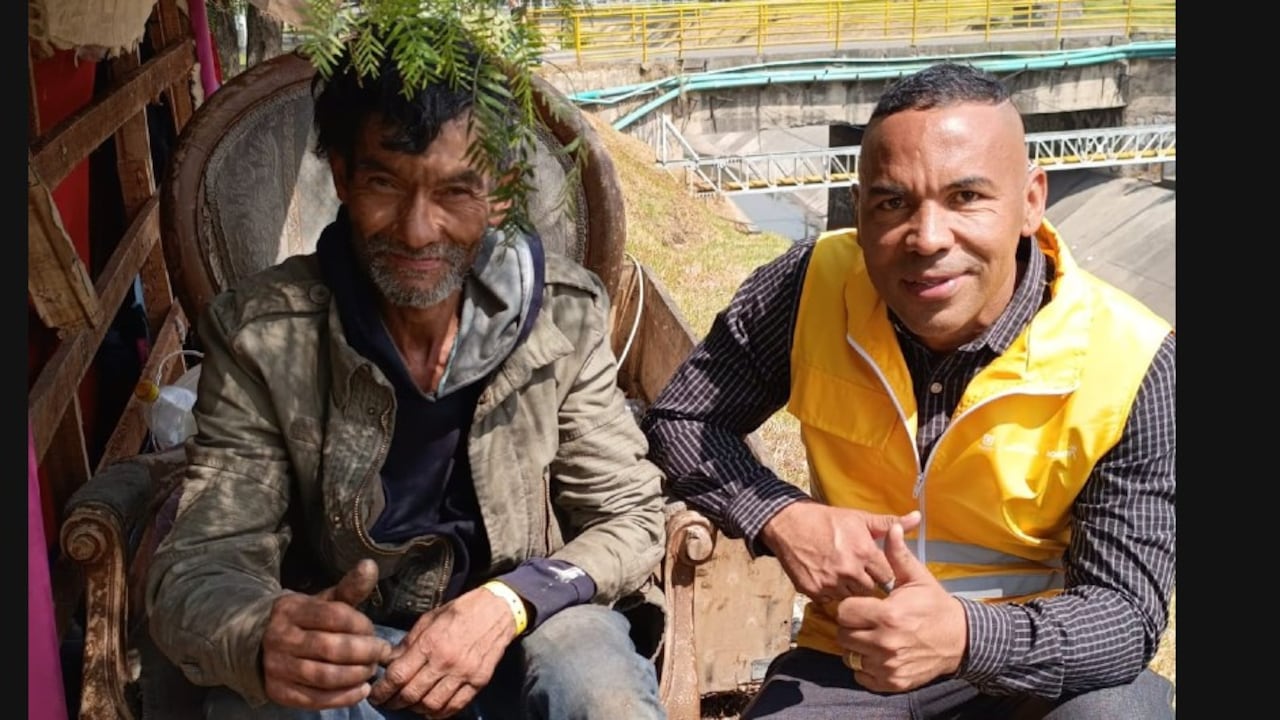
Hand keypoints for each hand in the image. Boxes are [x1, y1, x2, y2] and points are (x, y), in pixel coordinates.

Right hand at [262, 559, 393, 709]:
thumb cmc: (305, 620)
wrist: (259, 643)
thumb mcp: (323, 601)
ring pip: (324, 676)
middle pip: (331, 648)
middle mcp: (280, 638)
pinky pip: (315, 699)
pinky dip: (343, 697)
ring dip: (356, 675)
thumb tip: (371, 565)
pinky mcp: (279, 692)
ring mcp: (277, 667)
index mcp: (291, 609)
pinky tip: (361, 691)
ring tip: (371, 671)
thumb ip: (349, 587)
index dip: (361, 625)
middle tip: (381, 653)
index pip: (334, 616)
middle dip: (364, 652)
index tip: (374, 631)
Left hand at [369, 585, 517, 716]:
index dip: (382, 690)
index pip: (398, 676)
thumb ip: (408, 642)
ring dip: (415, 709)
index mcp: (430, 643)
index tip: (375, 694)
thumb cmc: (461, 611)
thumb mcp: (429, 619)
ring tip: (409, 705)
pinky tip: (430, 709)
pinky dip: (439, 713)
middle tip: (387, 702)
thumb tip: (389, 661)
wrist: (498, 610)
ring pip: (431, 705)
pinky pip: (455, 706)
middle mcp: (446, 661)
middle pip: (412, 694)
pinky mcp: (478, 681)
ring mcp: (463, 674)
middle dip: (394, 702)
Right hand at [760, 501, 920, 601]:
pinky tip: (828, 579)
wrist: (789, 524)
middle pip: (870, 591)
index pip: (887, 577)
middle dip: (867, 584)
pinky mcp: (814, 590)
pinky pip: (830, 601)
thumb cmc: (827, 520)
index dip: (881, 573)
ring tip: (843, 576)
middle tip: (858, 574)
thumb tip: (917, 518)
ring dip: (849, 590)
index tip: (875, 570)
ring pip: (851, 598)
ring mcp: (830, 582)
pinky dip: (831, 594)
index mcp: (864, 552)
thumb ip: (890, 523)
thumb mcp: (860, 518)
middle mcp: (849, 570)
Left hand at [834, 522, 967, 692]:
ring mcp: (888, 665)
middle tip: (865, 621)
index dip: (850, 607)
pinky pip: (861, 675)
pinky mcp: (892, 682)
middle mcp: (885, 642)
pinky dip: (865, 667)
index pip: (845, 612)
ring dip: (856, 647)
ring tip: (871, 637)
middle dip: (851, 626)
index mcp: (888, 615)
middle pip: (843, 635)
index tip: (861, 605)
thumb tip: (892, 528)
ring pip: (850, 656)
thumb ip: (898, 555)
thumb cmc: (935, 606)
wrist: (960, 640)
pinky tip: (877, 654)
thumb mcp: (918, 578)